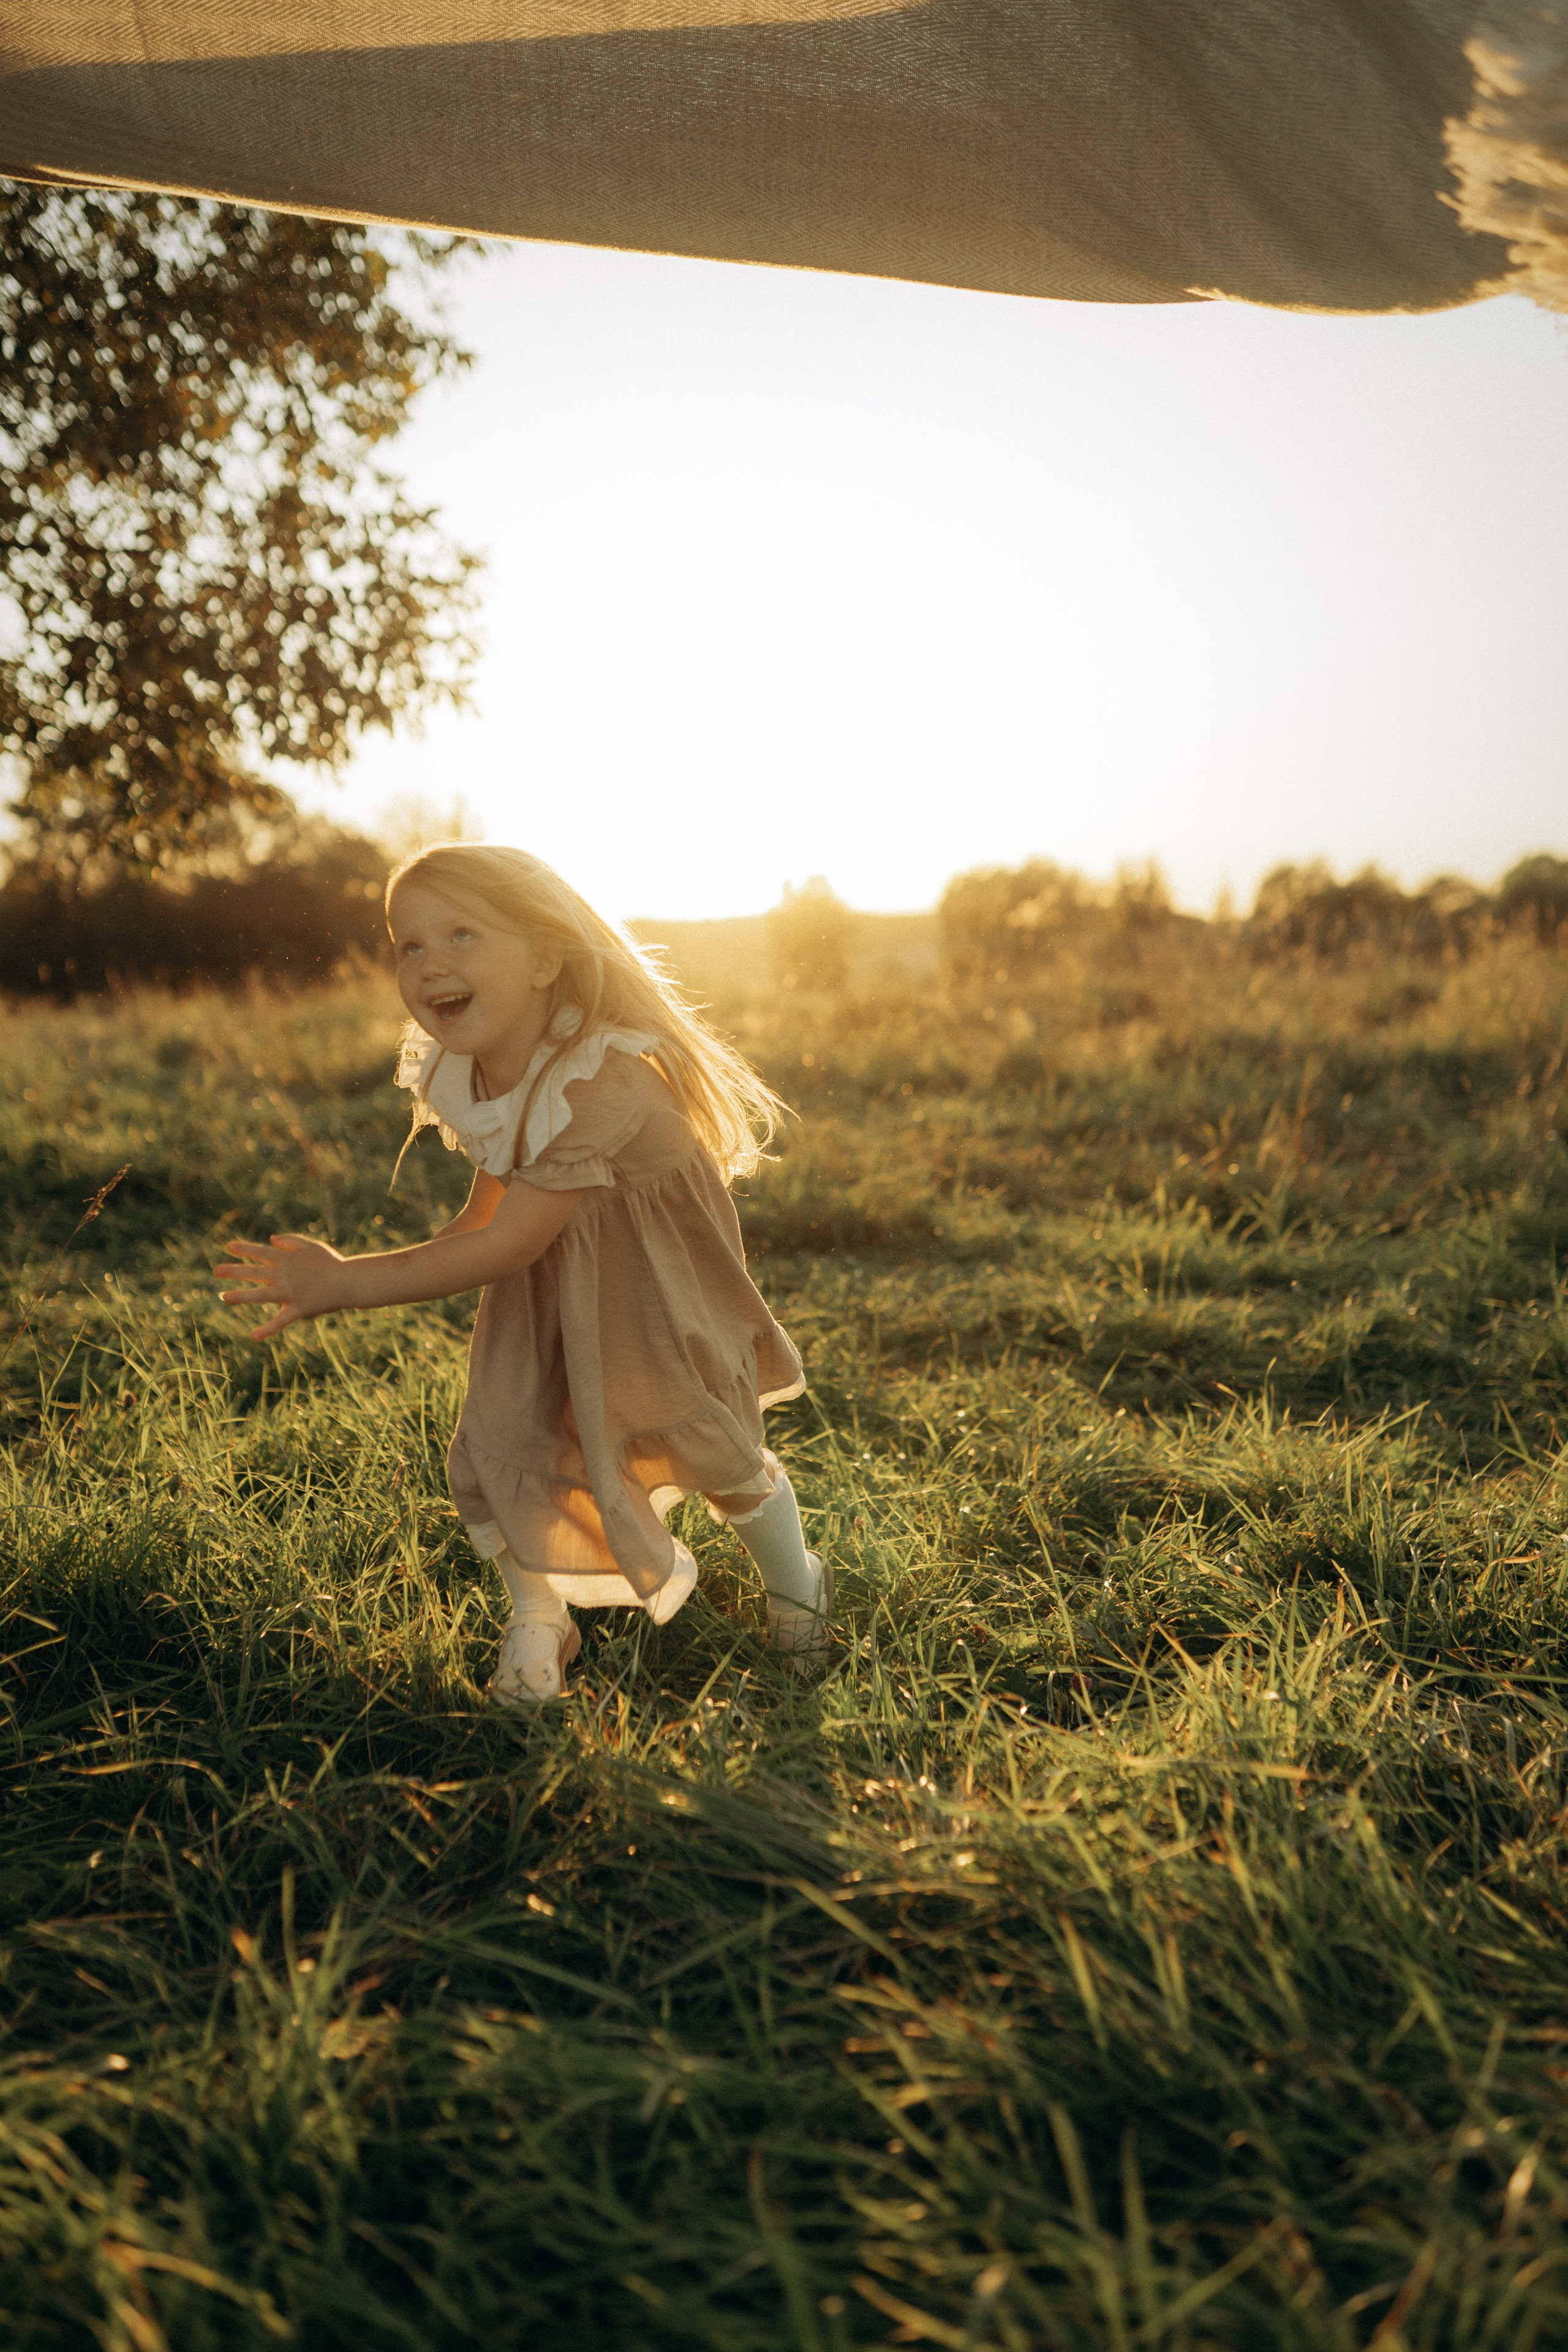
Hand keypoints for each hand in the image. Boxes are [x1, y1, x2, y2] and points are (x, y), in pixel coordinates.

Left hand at [215, 1234, 350, 1339]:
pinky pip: (280, 1321)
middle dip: (234, 1271)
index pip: (260, 1252)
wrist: (348, 1281)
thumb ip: (291, 1240)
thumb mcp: (312, 1246)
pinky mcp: (297, 1309)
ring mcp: (289, 1293)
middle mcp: (284, 1276)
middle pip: (254, 1272)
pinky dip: (267, 1330)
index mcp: (287, 1259)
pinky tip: (253, 1336)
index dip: (244, 1249)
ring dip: (241, 1296)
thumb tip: (271, 1240)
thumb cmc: (331, 1263)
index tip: (228, 1247)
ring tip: (223, 1297)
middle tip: (216, 1270)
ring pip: (260, 1296)